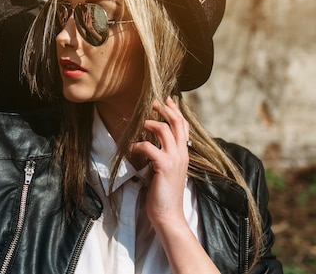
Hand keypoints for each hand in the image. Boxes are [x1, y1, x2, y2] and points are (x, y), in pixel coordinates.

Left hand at [130, 97, 190, 230]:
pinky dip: (138, 144)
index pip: (183, 126)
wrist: (168, 214)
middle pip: (177, 123)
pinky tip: (132, 148)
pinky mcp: (164, 166)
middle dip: (164, 109)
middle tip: (153, 102)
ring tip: (141, 124)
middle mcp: (182, 153)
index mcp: (183, 153)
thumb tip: (153, 145)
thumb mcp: (167, 170)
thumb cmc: (163, 194)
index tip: (166, 100)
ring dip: (150, 123)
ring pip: (165, 130)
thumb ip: (164, 156)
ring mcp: (174, 159)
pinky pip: (149, 147)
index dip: (175, 111)